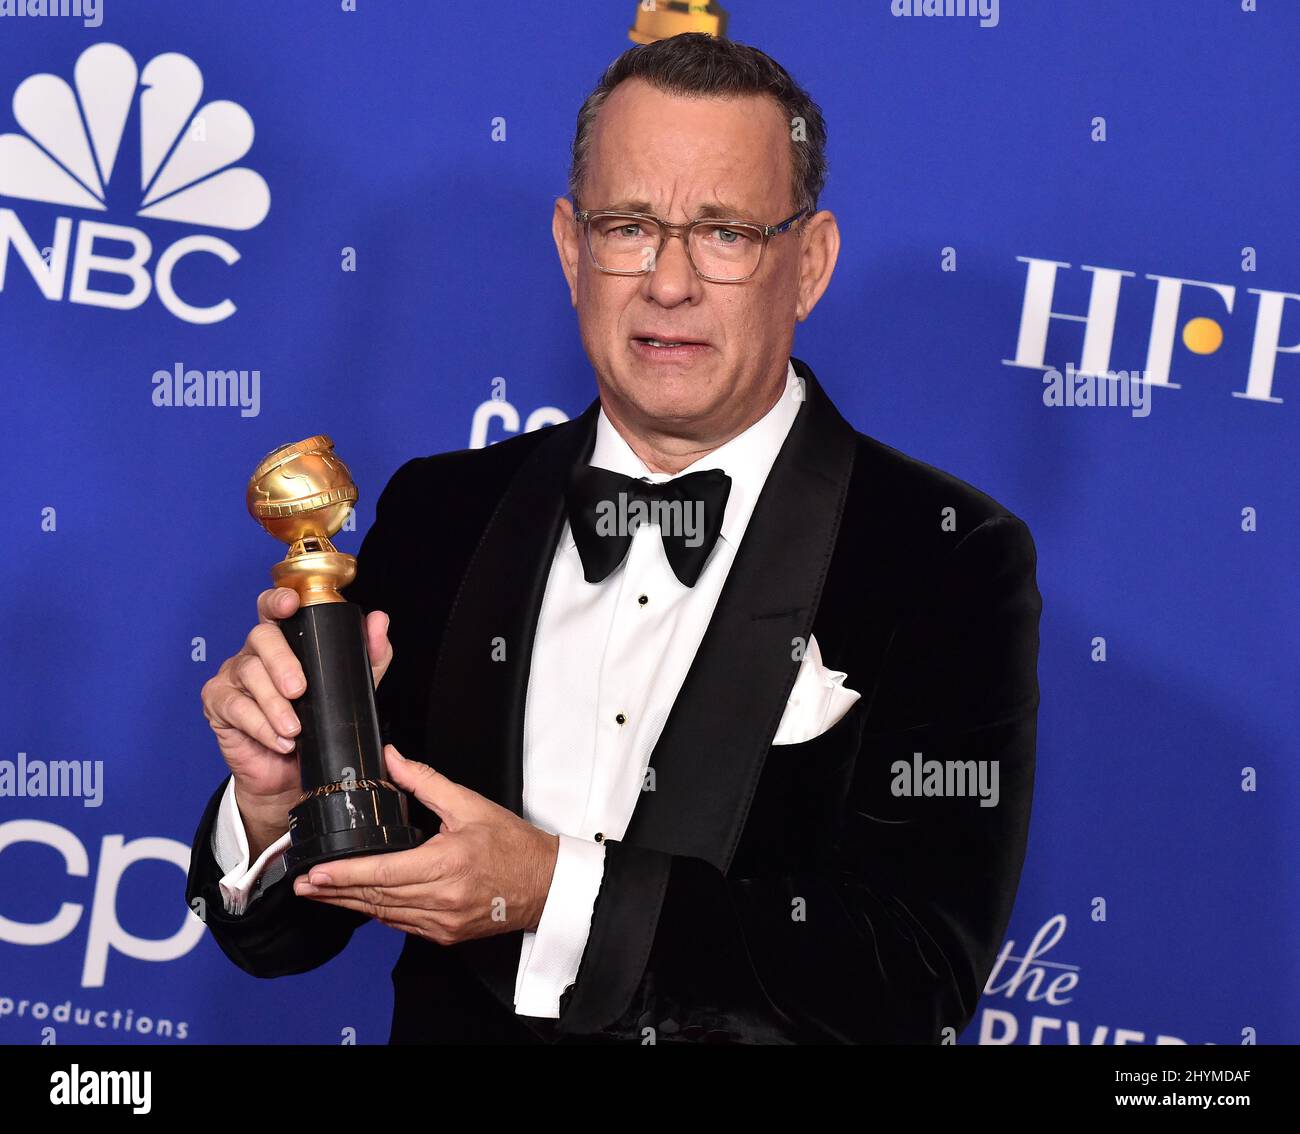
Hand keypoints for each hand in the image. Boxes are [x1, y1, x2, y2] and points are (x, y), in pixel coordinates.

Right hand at [200, 586, 392, 855]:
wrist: (291, 776)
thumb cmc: (317, 725)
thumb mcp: (351, 689)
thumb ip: (369, 656)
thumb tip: (378, 621)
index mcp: (284, 640)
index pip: (274, 608)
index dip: (278, 600)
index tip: (290, 604)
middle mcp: (255, 652)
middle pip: (261, 637)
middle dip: (282, 662)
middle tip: (300, 690)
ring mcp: (233, 676)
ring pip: (249, 673)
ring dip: (274, 703)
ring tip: (294, 728)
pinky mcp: (218, 704)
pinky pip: (235, 707)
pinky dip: (261, 725)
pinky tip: (280, 740)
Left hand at [292, 745, 560, 941]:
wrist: (545, 884)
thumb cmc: (514, 845)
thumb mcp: (470, 804)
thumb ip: (425, 781)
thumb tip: (392, 759)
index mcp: (446, 864)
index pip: (381, 873)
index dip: (343, 876)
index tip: (315, 874)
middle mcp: (442, 899)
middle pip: (375, 898)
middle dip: (334, 892)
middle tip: (303, 884)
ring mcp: (443, 922)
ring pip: (384, 915)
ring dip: (350, 905)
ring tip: (322, 894)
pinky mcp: (446, 934)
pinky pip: (402, 925)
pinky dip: (379, 913)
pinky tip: (362, 904)